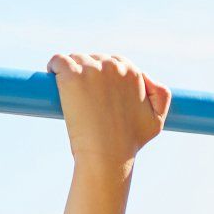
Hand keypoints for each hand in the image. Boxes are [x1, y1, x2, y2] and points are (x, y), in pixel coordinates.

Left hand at [51, 53, 170, 167]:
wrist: (107, 155)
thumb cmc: (130, 142)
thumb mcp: (157, 121)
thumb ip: (161, 95)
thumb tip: (146, 77)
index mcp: (133, 73)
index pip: (114, 62)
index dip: (104, 76)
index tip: (96, 91)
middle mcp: (113, 66)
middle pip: (94, 59)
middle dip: (88, 73)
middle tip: (83, 97)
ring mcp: (91, 69)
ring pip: (76, 59)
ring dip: (71, 71)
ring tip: (70, 93)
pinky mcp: (71, 74)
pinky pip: (58, 60)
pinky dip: (54, 65)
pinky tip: (52, 75)